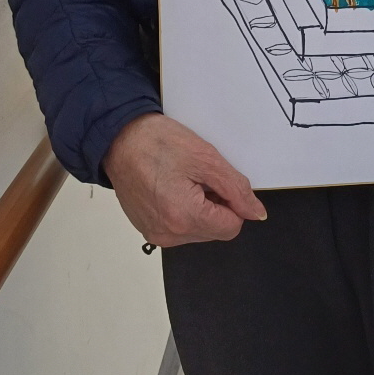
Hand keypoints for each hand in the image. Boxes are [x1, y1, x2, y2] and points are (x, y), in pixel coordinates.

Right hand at [103, 112, 266, 246]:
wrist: (118, 140)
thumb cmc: (156, 143)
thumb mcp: (206, 158)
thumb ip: (236, 189)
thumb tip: (255, 212)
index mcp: (184, 217)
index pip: (231, 227)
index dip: (232, 202)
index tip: (218, 181)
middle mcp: (168, 234)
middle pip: (215, 230)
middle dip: (215, 205)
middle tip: (198, 177)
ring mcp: (155, 234)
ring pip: (199, 230)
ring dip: (200, 207)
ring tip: (182, 180)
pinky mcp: (148, 229)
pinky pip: (180, 227)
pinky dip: (183, 209)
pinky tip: (172, 187)